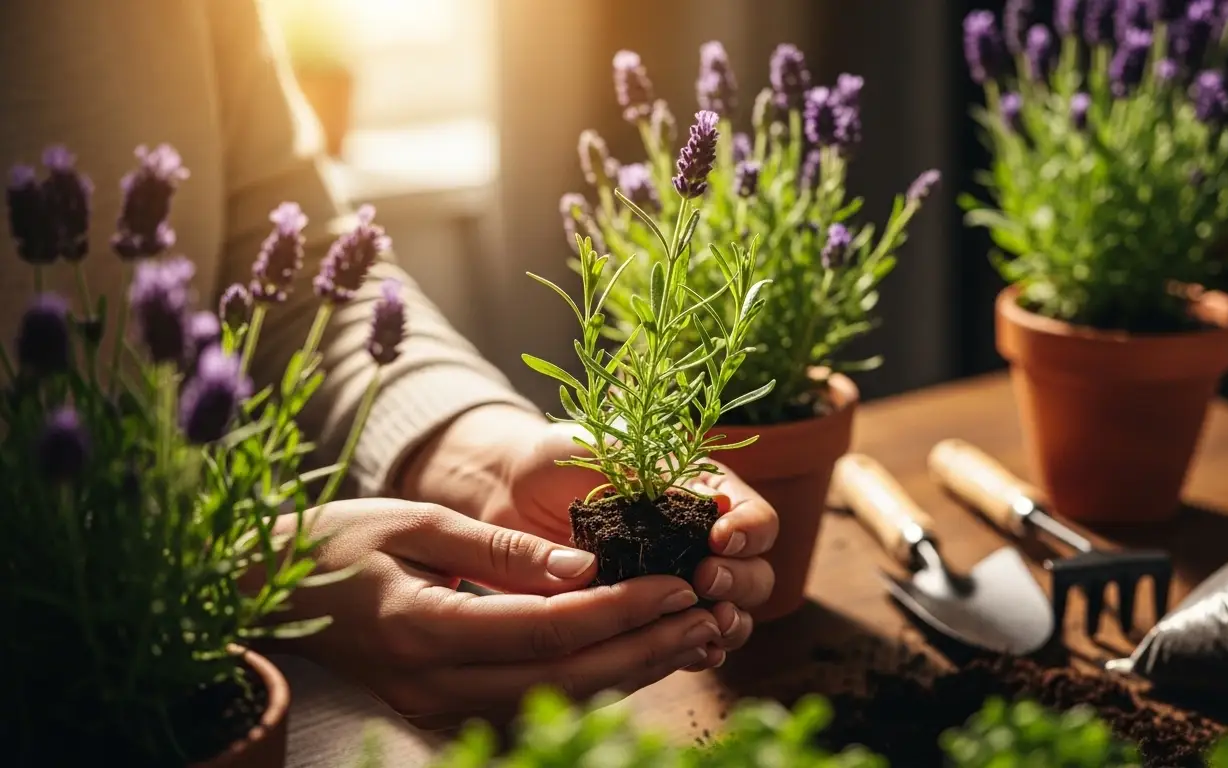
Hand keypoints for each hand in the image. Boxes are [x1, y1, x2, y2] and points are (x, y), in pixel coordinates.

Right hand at [256, 498, 720, 729]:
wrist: (264, 596)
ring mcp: (435, 707)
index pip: (550, 629)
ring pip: (555, 702)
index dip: (621, 610)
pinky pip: (532, 704)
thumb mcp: (414, 523)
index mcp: (425, 629)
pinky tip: (633, 660)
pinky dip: (589, 684)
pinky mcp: (440, 709)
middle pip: (565, 677)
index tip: (677, 584)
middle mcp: (434, 683)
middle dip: (643, 649)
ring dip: (628, 673)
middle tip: (706, 617)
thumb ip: (501, 550)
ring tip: (692, 640)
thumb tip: (584, 564)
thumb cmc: (332, 546)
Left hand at [398, 406, 779, 670]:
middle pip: (756, 573)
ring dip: (729, 623)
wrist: (509, 495)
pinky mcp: (647, 621)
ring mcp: (678, 586)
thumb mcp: (604, 448)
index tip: (721, 536)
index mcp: (704, 495)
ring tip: (708, 623)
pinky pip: (687, 644)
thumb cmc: (559, 458)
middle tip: (706, 579)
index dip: (749, 529)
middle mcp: (701, 544)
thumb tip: (707, 502)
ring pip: (733, 615)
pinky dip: (697, 651)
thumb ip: (650, 471)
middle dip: (741, 580)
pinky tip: (693, 652)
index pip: (755, 516)